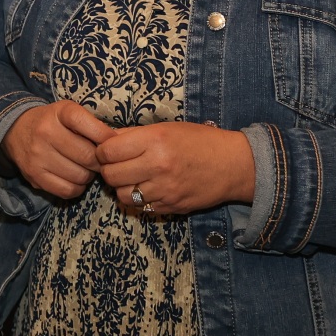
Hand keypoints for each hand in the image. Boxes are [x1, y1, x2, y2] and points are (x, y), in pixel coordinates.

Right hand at [1, 99, 115, 199]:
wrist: (15, 129)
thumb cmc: (52, 121)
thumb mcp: (69, 112)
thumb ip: (93, 125)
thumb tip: (118, 146)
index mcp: (60, 112)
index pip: (92, 127)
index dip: (106, 139)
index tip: (111, 144)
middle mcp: (46, 132)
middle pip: (88, 156)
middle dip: (99, 162)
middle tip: (97, 160)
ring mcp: (38, 155)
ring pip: (80, 176)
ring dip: (88, 175)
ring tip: (84, 168)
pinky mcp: (34, 175)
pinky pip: (67, 190)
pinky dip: (76, 188)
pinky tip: (73, 178)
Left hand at [97, 122, 254, 215]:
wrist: (233, 164)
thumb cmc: (198, 141)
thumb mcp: (165, 128)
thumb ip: (133, 134)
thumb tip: (104, 139)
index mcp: (155, 141)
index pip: (108, 151)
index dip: (103, 151)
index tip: (108, 151)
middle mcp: (158, 166)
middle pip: (111, 175)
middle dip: (108, 170)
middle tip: (117, 165)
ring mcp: (165, 189)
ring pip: (123, 195)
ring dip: (123, 187)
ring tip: (132, 178)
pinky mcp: (172, 206)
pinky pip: (141, 207)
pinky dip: (139, 199)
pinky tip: (147, 188)